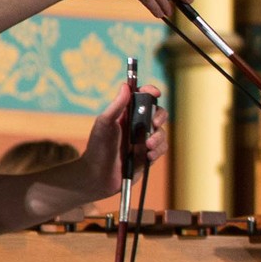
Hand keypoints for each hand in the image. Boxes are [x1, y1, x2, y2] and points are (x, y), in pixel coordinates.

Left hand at [79, 80, 170, 198]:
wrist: (99, 176)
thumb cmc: (98, 148)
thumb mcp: (105, 123)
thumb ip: (116, 105)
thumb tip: (126, 86)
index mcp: (126, 114)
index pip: (142, 98)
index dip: (150, 92)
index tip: (155, 93)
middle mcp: (137, 126)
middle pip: (158, 113)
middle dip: (160, 117)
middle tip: (154, 123)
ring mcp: (143, 141)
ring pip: (162, 132)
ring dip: (159, 138)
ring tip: (147, 146)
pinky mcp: (148, 155)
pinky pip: (162, 149)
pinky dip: (158, 151)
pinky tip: (148, 156)